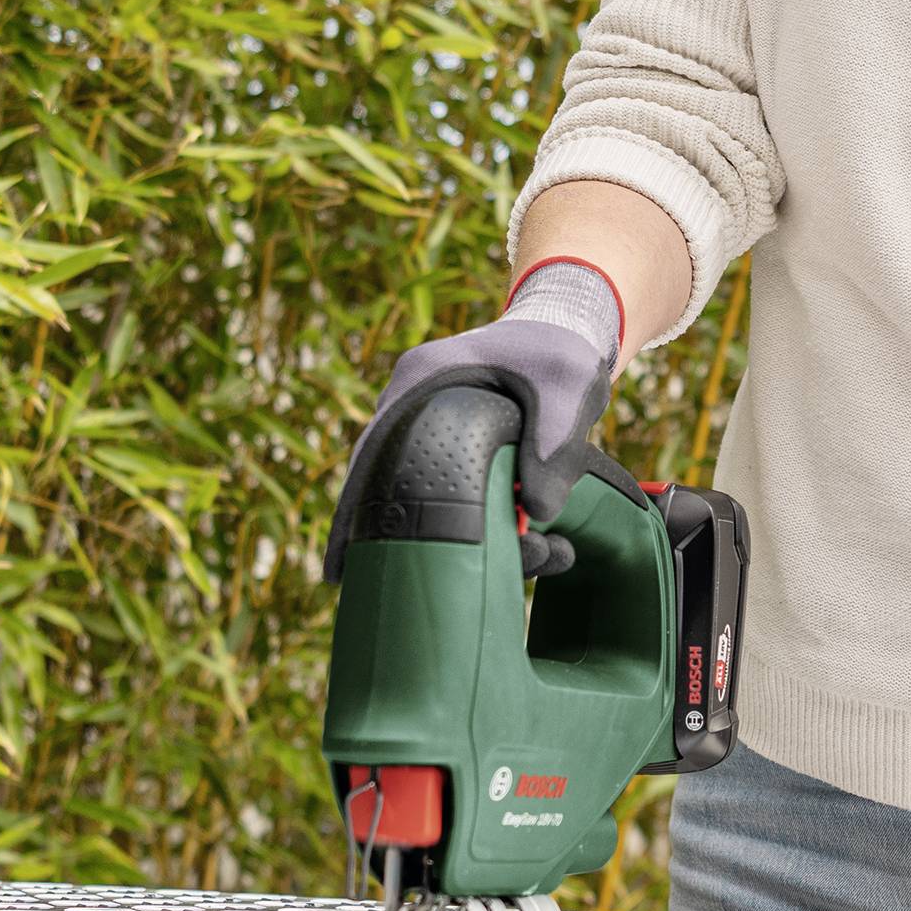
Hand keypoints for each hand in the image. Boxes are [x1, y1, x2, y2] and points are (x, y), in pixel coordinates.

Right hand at [323, 305, 616, 584]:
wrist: (568, 327)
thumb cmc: (563, 350)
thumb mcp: (567, 390)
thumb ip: (557, 447)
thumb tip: (538, 515)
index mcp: (424, 377)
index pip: (374, 447)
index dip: (355, 505)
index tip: (342, 562)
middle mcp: (411, 397)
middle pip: (373, 471)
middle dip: (367, 527)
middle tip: (348, 582)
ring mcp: (424, 414)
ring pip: (398, 478)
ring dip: (403, 524)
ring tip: (392, 574)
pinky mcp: (444, 432)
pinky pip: (424, 476)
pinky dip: (427, 512)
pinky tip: (431, 554)